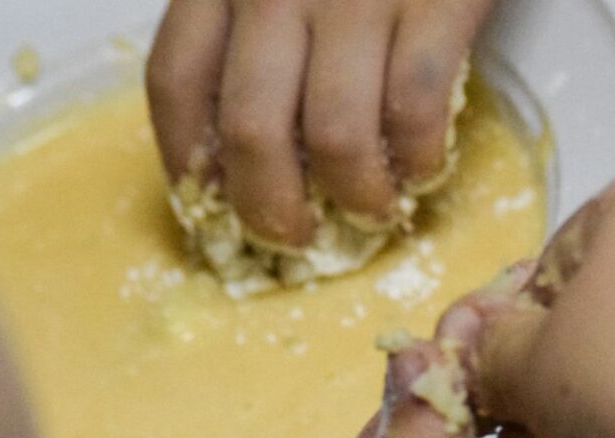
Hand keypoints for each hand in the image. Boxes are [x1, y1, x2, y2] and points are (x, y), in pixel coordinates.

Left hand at [147, 0, 496, 242]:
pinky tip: (425, 165)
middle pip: (253, 130)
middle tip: (296, 236)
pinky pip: (418, 106)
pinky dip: (421, 156)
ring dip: (356, 196)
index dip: (188, 161)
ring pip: (336, 135)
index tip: (211, 204)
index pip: (177, 81)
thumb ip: (244, 18)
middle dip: (273, 208)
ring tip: (372, 210)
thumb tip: (239, 137)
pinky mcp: (437, 1)